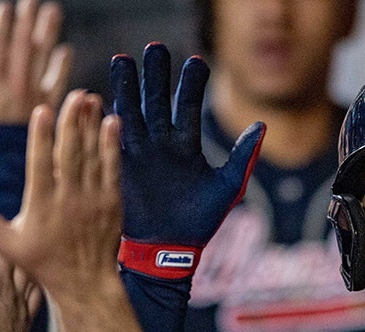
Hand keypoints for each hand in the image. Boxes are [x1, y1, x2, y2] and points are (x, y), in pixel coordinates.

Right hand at [0, 0, 72, 134]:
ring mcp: (34, 96)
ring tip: (53, 12)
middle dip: (27, 20)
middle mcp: (14, 85)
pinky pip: (59, 84)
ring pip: (42, 58)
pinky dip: (62, 67)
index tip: (6, 6)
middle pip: (22, 46)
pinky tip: (67, 51)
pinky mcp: (49, 110)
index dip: (1, 24)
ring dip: (48, 33)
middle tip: (34, 0)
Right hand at [0, 90, 121, 302]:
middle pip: (70, 154)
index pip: (40, 164)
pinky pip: (112, 169)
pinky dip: (112, 145)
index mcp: (41, 205)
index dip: (41, 136)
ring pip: (92, 156)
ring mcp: (93, 200)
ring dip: (92, 125)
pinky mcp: (112, 202)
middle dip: (71, 122)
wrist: (85, 281)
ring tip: (91, 99)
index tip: (42, 110)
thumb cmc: (43, 262)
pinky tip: (112, 123)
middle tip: (73, 94)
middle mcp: (69, 200)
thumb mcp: (6, 243)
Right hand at [110, 43, 263, 279]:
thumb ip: (243, 156)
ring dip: (126, 86)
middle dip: (155, 74)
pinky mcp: (120, 166)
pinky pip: (112, 138)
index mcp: (186, 144)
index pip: (188, 105)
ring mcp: (139, 152)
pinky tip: (102, 96)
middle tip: (154, 48)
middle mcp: (161, 143)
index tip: (195, 60)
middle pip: (156, 100)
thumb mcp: (228, 187)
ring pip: (131, 110)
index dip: (190, 83)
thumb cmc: (201, 223)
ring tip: (123, 59)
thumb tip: (261, 125)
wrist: (169, 251)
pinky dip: (107, 118)